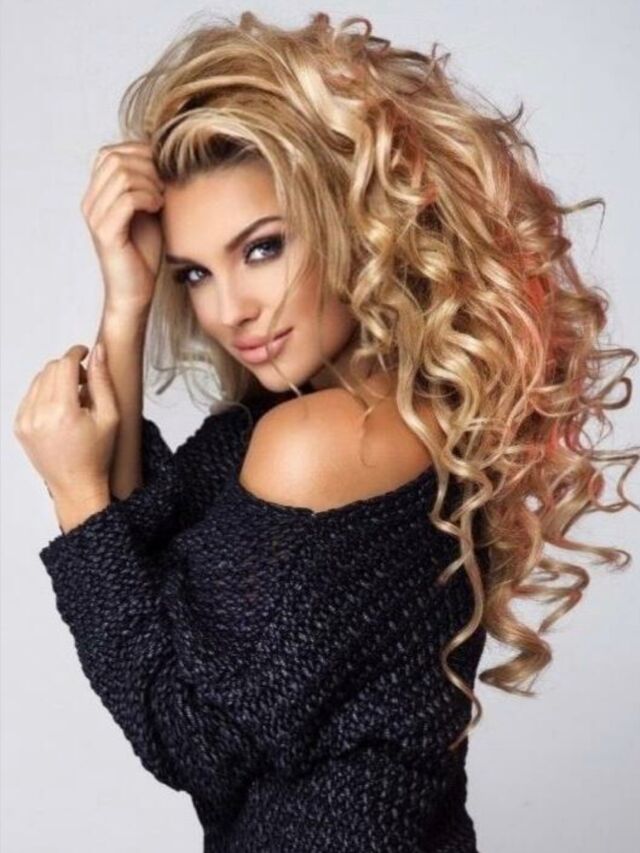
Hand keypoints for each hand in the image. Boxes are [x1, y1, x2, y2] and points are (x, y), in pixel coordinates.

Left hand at [14, 343, 119, 501]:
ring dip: (56, 380)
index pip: (64, 365)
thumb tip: (98, 352)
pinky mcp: (20, 426)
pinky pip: (30, 396)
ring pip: (38, 380)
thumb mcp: (110, 417)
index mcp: (63, 411)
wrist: (76, 484)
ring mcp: (25, 420)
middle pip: (50, 369)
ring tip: (73, 397)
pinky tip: (60, 409)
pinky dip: (44, 394)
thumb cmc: (96, 455)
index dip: (76, 353)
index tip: (85, 352)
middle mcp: (39, 414)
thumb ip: (102, 381)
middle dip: (68, 368)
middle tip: (84, 381)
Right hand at [81, 140, 165, 315]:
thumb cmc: (144, 252)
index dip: (139, 153)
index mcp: (97, 194)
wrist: (135, 291)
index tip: (162, 170)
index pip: (109, 153)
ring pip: (122, 176)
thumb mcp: (148, 210)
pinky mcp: (105, 233)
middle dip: (147, 166)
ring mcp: (95, 217)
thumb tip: (162, 157)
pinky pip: (126, 199)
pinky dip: (148, 198)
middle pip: (115, 158)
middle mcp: (90, 202)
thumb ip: (147, 185)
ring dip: (150, 183)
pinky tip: (158, 208)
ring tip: (162, 199)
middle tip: (164, 186)